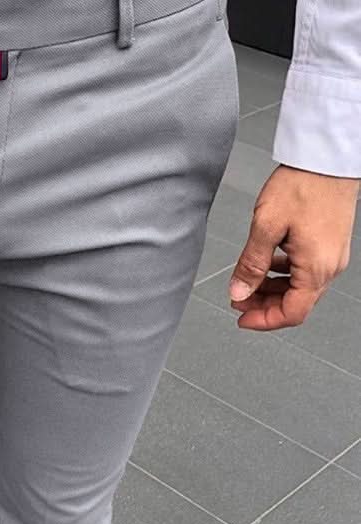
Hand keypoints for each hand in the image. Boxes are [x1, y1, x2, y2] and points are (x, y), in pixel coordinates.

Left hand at [228, 165, 358, 330]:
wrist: (326, 158)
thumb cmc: (303, 185)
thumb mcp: (266, 227)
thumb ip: (251, 264)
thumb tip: (239, 291)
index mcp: (316, 267)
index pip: (292, 313)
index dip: (264, 321)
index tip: (242, 318)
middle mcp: (329, 265)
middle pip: (295, 303)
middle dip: (263, 305)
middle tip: (237, 299)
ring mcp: (331, 255)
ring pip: (298, 287)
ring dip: (271, 289)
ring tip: (245, 282)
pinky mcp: (328, 244)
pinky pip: (303, 270)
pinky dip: (281, 273)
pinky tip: (265, 264)